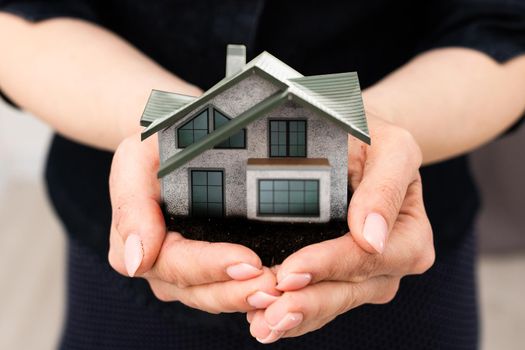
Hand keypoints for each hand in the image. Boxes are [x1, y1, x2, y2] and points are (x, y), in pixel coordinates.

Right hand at [108, 134, 280, 312]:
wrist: (170, 144)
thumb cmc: (154, 148)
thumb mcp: (135, 161)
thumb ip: (132, 207)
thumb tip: (137, 262)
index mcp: (135, 244)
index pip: (177, 265)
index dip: (213, 267)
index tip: (249, 263)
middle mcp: (158, 267)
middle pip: (198, 290)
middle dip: (236, 291)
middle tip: (273, 287)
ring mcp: (183, 273)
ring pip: (214, 297)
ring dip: (246, 296)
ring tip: (279, 291)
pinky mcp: (207, 270)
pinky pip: (227, 289)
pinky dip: (249, 290)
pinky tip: (276, 289)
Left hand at [247, 116, 434, 342]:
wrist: (361, 143)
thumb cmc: (376, 140)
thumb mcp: (391, 148)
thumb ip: (385, 188)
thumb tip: (372, 235)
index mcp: (409, 236)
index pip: (367, 257)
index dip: (328, 266)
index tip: (291, 272)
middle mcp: (389, 263)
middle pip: (348, 290)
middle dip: (308, 303)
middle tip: (269, 314)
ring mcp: (364, 275)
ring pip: (331, 303)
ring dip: (296, 317)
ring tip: (261, 324)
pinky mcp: (338, 276)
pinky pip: (319, 300)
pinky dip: (293, 313)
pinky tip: (264, 318)